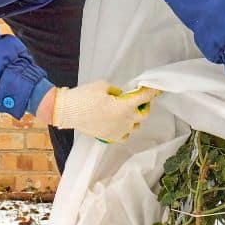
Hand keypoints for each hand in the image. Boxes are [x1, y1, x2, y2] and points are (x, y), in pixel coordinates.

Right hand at [36, 81, 159, 142]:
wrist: (67, 111)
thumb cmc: (84, 97)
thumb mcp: (103, 86)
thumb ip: (117, 91)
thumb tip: (121, 95)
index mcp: (126, 106)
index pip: (145, 98)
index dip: (152, 91)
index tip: (156, 89)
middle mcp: (126, 121)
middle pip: (144, 114)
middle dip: (143, 106)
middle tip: (138, 99)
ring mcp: (119, 131)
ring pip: (135, 126)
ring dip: (134, 118)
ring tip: (126, 111)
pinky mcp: (110, 137)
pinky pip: (125, 135)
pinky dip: (125, 129)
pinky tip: (119, 123)